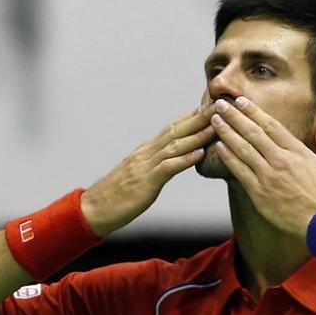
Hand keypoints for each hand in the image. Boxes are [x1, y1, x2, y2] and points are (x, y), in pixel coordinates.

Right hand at [81, 105, 215, 235]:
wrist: (94, 209)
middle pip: (177, 130)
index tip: (212, 107)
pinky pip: (168, 167)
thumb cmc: (118, 195)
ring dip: (198, 135)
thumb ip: (156, 165)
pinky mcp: (146, 182)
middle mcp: (147, 152)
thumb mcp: (141, 175)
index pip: (173, 128)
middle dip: (200, 118)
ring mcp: (145, 165)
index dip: (193, 117)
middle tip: (221, 106)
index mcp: (147, 150)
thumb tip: (172, 160)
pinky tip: (200, 153)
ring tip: (217, 126)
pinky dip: (185, 159)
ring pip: (175, 145)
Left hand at [210, 97, 315, 239]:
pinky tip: (218, 147)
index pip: (272, 126)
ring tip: (214, 121)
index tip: (241, 101)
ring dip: (227, 133)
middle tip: (220, 105)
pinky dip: (228, 158)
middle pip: (253, 133)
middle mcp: (281, 160)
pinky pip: (240, 172)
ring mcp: (269, 177)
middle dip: (234, 116)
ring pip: (243, 149)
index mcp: (299, 152)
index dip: (254, 112)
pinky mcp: (260, 193)